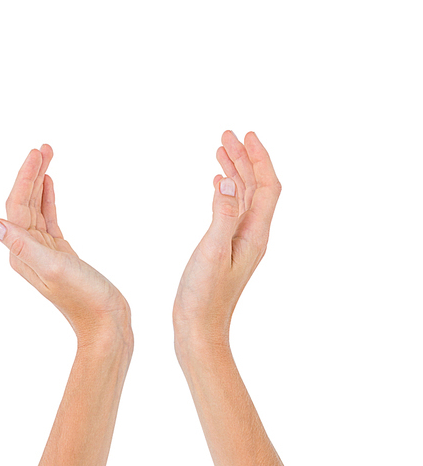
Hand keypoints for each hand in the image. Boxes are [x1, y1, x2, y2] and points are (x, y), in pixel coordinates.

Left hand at [0, 144, 132, 349]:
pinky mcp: (61, 253)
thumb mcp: (54, 268)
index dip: (25, 177)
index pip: (17, 206)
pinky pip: (49, 219)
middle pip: (24, 203)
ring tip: (47, 156)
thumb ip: (24, 245)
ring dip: (40, 182)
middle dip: (32, 173)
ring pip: (37, 208)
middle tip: (44, 147)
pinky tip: (50, 185)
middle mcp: (28, 250)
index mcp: (22, 252)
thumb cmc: (84, 299)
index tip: (37, 153)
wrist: (106, 323)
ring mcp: (44, 251)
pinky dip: (49, 199)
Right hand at [173, 130, 280, 350]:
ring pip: (242, 197)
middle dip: (245, 158)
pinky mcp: (225, 249)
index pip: (266, 187)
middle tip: (228, 134)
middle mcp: (252, 236)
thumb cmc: (204, 298)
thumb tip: (228, 181)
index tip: (246, 135)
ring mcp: (239, 242)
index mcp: (255, 234)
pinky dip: (224, 191)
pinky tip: (215, 184)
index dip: (259, 159)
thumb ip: (221, 216)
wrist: (199, 331)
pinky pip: (231, 211)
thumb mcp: (211, 253)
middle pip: (256, 187)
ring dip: (234, 172)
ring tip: (220, 149)